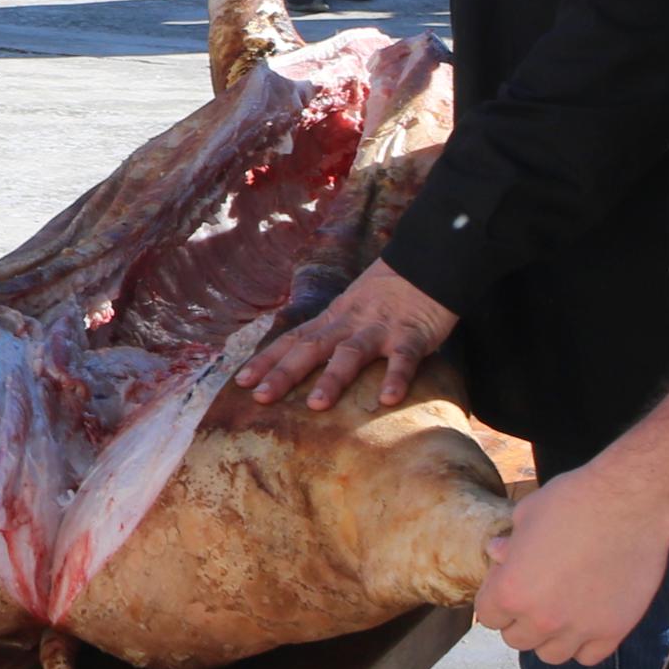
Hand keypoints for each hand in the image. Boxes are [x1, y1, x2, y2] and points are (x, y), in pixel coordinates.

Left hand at [238, 260, 457, 409]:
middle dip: (284, 373)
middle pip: (310, 347)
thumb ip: (330, 333)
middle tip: (261, 397)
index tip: (241, 381)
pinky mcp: (413, 334)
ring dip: (333, 378)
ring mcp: (380, 328)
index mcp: (332, 319)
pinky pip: (404, 358)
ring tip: (316, 405)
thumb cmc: (387, 294)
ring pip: (351, 352)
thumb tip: (299, 360)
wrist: (427, 263)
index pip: (292, 340)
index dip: (267, 360)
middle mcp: (349, 323)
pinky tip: (388, 399)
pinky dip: (396, 377)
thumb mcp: (350, 309)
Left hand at [477, 458, 668, 666]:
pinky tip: (586, 621)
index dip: (496, 598)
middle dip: (519, 619)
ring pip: (551, 655)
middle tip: (534, 596)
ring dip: (550, 637)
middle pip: (516, 639)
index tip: (508, 584)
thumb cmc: (574, 503)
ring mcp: (579, 629)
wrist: (630, 505)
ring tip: (559, 612)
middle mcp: (541, 618)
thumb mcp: (526, 515)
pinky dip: (584, 644)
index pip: (488, 616)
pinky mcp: (613, 631)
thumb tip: (497, 552)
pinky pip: (589, 656)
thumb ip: (509, 543)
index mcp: (511, 591)